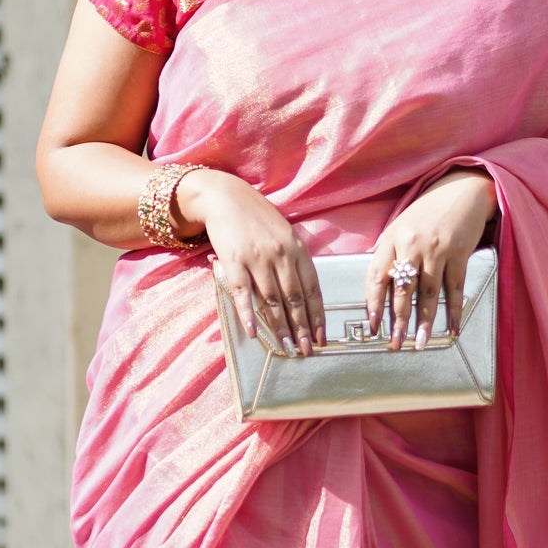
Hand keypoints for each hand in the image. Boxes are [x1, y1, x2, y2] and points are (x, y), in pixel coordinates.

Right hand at [176, 170, 325, 355]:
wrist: (226, 197)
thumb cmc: (257, 217)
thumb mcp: (285, 233)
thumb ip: (294, 259)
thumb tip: (303, 294)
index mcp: (297, 248)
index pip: (312, 289)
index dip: (317, 316)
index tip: (321, 337)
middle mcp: (280, 254)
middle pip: (294, 299)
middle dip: (302, 328)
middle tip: (306, 350)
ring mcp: (257, 258)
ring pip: (271, 300)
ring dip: (279, 327)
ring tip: (286, 347)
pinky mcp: (234, 261)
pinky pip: (242, 293)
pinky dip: (248, 314)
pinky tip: (253, 332)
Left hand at [366, 171, 496, 349]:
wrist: (463, 189)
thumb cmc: (430, 209)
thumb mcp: (401, 223)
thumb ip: (389, 249)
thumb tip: (376, 279)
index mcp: (392, 238)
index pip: (376, 276)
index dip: (373, 304)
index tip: (373, 326)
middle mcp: (411, 244)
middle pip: (401, 289)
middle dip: (398, 320)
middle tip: (396, 343)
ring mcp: (436, 249)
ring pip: (427, 292)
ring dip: (425, 321)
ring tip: (421, 342)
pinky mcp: (459, 252)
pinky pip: (455, 288)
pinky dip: (454, 310)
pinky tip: (453, 327)